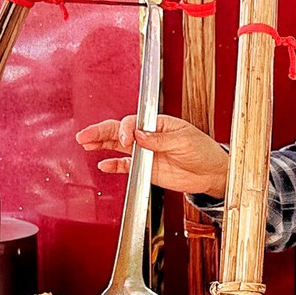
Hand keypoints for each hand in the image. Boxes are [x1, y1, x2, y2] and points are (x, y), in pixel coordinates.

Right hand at [75, 112, 230, 197]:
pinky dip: (114, 165)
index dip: (126, 130)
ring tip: (85, 143)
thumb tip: (140, 135)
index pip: (134, 122)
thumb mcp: (184, 141)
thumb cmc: (202, 150)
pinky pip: (126, 166)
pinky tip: (104, 165)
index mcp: (157, 123)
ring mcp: (145, 153)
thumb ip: (160, 139)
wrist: (210, 172)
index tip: (127, 140)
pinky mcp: (146, 169)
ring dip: (101, 144)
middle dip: (101, 132)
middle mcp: (148, 136)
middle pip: (119, 131)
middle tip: (85, 135)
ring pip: (117, 146)